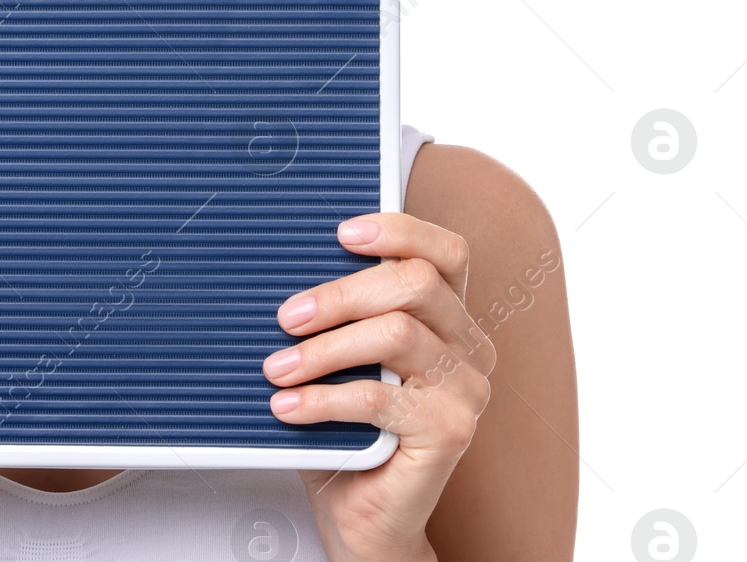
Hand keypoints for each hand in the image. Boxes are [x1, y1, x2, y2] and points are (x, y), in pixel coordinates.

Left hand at [263, 215, 494, 561]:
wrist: (363, 515)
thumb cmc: (346, 430)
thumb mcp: (341, 358)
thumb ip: (337, 314)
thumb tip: (285, 265)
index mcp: (448, 317)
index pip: (446, 251)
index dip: (399, 230)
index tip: (342, 231)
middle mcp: (469, 347)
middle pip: (414, 284)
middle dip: (340, 294)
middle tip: (286, 317)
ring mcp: (467, 390)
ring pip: (396, 334)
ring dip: (324, 348)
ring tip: (277, 367)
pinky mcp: (451, 431)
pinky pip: (381, 396)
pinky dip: (324, 398)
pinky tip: (289, 406)